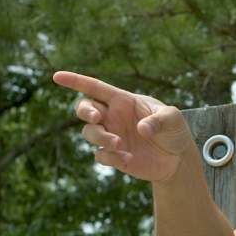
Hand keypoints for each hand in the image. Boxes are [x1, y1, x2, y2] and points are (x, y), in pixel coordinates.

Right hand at [52, 71, 193, 182]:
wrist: (178, 158)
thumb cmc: (174, 130)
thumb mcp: (174, 119)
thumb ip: (160, 120)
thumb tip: (141, 129)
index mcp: (124, 101)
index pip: (95, 88)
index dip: (76, 81)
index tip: (57, 76)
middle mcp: (113, 117)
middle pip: (85, 109)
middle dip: (85, 111)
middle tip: (97, 117)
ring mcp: (112, 136)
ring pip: (89, 133)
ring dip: (100, 137)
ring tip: (118, 143)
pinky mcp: (114, 156)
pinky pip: (101, 155)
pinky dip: (110, 156)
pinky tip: (128, 157)